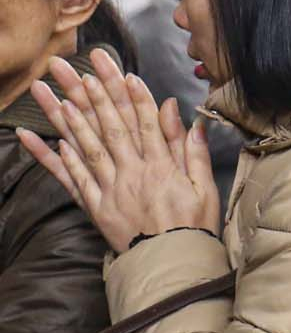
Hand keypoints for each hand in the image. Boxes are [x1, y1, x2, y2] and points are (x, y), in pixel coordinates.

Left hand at [16, 49, 218, 252]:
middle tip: (76, 67)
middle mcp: (132, 172)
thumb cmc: (193, 227)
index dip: (132, 95)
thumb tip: (185, 118)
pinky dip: (55, 158)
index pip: (144, 122)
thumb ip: (192, 151)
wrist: (171, 265)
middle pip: (110, 125)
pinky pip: (71, 179)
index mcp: (161, 167)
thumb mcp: (204, 188)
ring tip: (54, 92)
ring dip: (69, 117)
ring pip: (86, 146)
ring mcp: (109, 189)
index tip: (121, 72)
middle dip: (93, 93)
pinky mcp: (94, 206)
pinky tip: (44, 138)